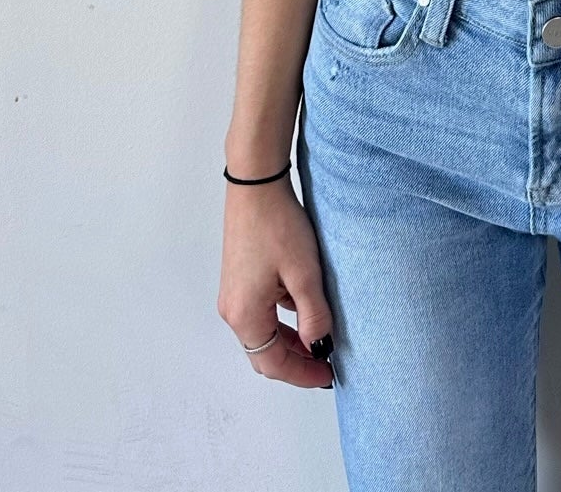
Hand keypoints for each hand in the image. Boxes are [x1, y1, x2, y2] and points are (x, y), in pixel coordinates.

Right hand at [218, 177, 335, 389]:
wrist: (255, 184)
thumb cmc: (276, 225)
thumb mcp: (304, 274)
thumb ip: (314, 316)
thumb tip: (320, 347)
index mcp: (245, 315)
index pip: (273, 364)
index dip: (302, 374)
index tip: (328, 375)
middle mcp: (233, 309)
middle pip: (265, 352)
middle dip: (296, 361)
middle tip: (326, 362)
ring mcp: (234, 293)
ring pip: (264, 332)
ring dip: (291, 339)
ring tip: (321, 335)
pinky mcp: (239, 278)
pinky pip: (261, 311)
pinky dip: (283, 318)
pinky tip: (306, 305)